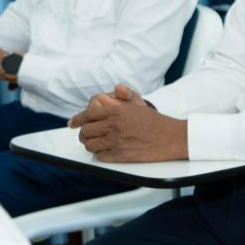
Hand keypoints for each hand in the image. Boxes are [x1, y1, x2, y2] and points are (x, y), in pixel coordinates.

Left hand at [68, 84, 187, 161]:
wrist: (172, 137)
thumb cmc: (156, 122)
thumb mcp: (140, 104)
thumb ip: (125, 95)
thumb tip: (116, 88)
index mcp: (116, 110)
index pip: (88, 115)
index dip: (77, 120)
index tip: (72, 123)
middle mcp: (114, 125)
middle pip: (86, 131)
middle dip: (84, 134)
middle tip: (86, 136)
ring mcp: (116, 141)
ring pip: (90, 145)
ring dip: (91, 145)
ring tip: (95, 144)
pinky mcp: (120, 155)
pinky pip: (100, 156)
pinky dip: (101, 155)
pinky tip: (106, 152)